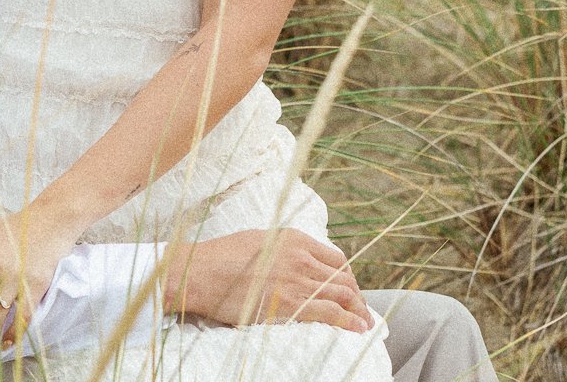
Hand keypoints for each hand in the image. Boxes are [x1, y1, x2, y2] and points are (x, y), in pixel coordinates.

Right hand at [169, 228, 372, 331]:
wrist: (201, 272)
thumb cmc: (221, 258)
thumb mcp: (258, 240)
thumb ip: (281, 249)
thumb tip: (290, 261)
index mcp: (294, 238)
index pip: (335, 258)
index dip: (347, 276)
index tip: (349, 288)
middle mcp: (301, 256)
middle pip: (343, 277)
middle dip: (357, 295)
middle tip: (362, 308)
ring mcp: (298, 279)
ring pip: (342, 293)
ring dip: (359, 309)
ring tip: (366, 322)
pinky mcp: (291, 303)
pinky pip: (331, 312)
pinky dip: (349, 321)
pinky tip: (357, 328)